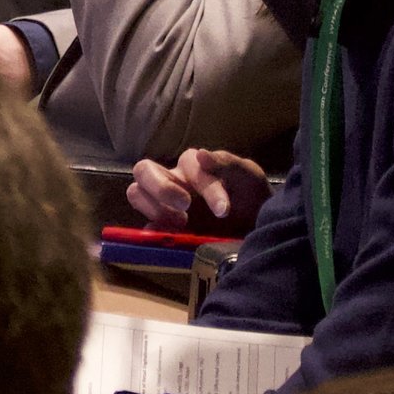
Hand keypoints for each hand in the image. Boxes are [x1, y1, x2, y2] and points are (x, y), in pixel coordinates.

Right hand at [127, 149, 268, 233]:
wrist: (257, 225)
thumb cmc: (251, 195)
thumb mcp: (248, 176)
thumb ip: (227, 163)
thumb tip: (200, 155)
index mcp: (193, 165)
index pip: (187, 164)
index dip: (205, 186)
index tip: (223, 210)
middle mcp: (173, 180)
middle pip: (144, 170)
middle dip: (161, 188)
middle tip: (186, 207)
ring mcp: (164, 204)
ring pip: (137, 193)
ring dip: (153, 207)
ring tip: (182, 224)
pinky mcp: (163, 228)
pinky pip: (146, 226)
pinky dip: (153, 231)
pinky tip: (172, 238)